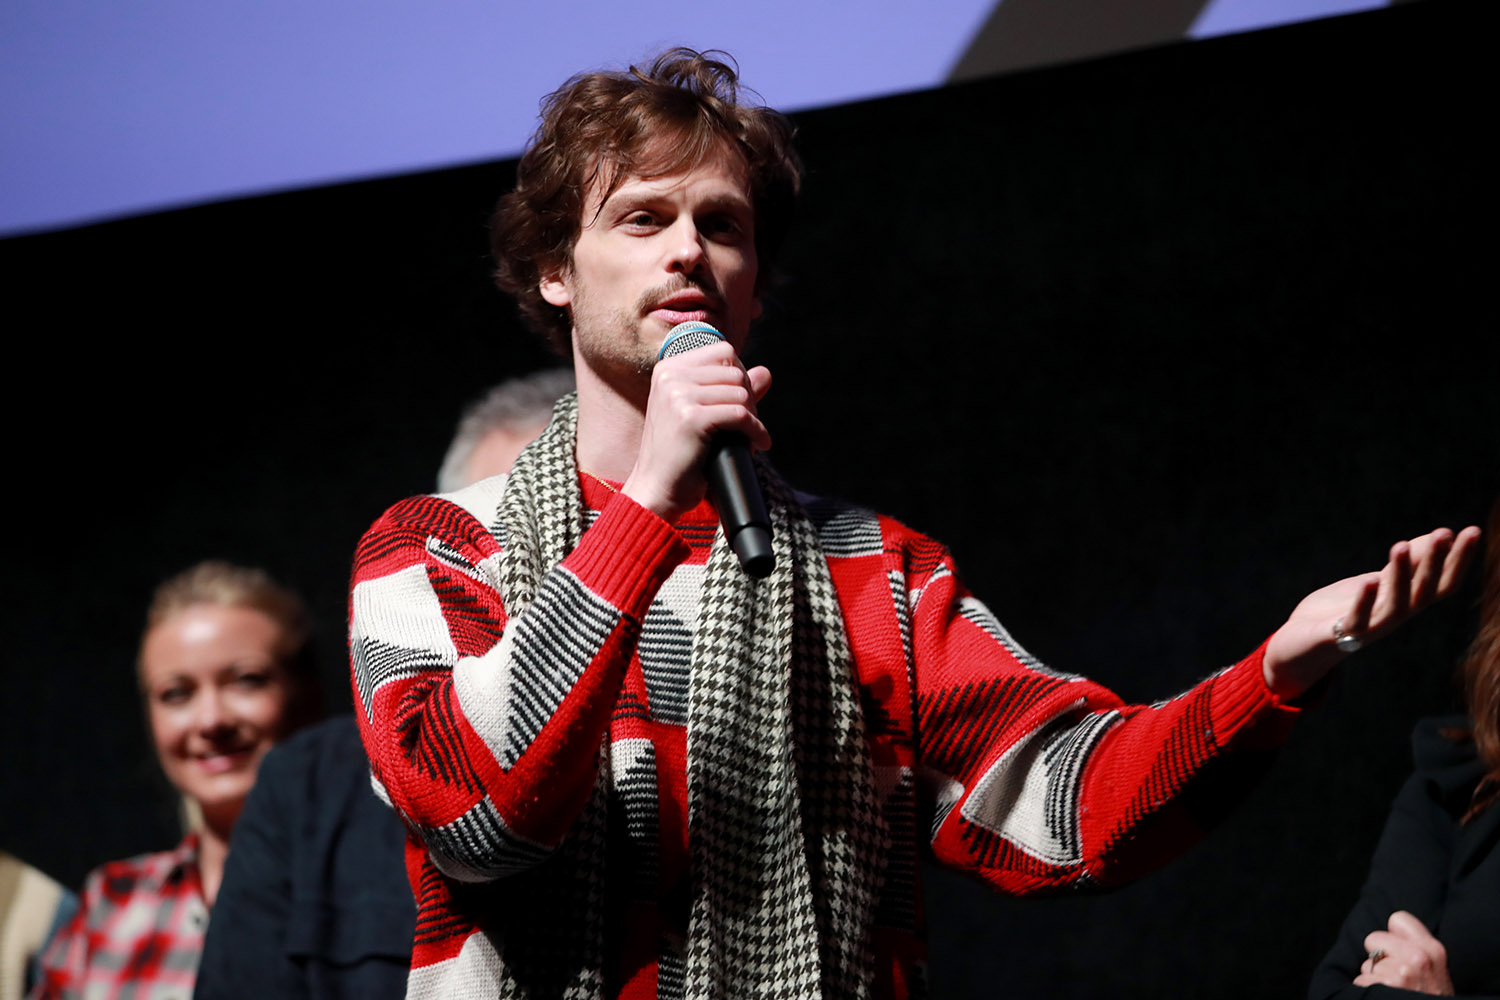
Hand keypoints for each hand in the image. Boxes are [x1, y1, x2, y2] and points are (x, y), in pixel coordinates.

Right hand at [622, 340, 771, 521]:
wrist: (657, 489)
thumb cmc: (680, 454)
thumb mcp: (701, 413)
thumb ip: (730, 390)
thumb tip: (765, 373)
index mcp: (668, 369)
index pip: (724, 352)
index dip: (741, 376)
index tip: (743, 403)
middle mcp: (670, 376)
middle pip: (735, 372)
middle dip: (750, 400)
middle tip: (748, 427)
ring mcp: (678, 395)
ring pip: (741, 393)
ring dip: (753, 418)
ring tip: (748, 438)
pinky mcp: (691, 418)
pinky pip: (741, 415)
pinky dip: (756, 431)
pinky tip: (757, 445)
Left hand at [1262, 524, 1479, 698]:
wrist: (1302, 644)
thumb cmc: (1341, 610)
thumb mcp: (1377, 581)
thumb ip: (1404, 565)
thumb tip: (1438, 536)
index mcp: (1405, 603)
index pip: (1442, 583)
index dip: (1459, 560)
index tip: (1474, 531)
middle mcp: (1395, 617)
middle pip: (1424, 592)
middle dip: (1436, 563)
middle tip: (1446, 533)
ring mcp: (1370, 629)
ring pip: (1395, 605)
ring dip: (1400, 576)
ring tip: (1400, 545)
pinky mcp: (1342, 636)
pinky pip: (1357, 620)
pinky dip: (1365, 601)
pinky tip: (1369, 580)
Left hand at [1354, 910, 1453, 994]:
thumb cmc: (1429, 996)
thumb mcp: (1435, 972)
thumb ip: (1418, 949)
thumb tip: (1392, 926)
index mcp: (1433, 951)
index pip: (1398, 919)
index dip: (1392, 935)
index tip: (1397, 950)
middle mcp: (1419, 959)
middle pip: (1374, 938)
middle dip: (1379, 957)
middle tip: (1395, 977)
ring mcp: (1401, 974)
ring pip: (1367, 963)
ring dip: (1374, 977)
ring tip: (1392, 991)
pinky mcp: (1382, 988)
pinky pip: (1361, 980)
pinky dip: (1367, 990)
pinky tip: (1383, 997)